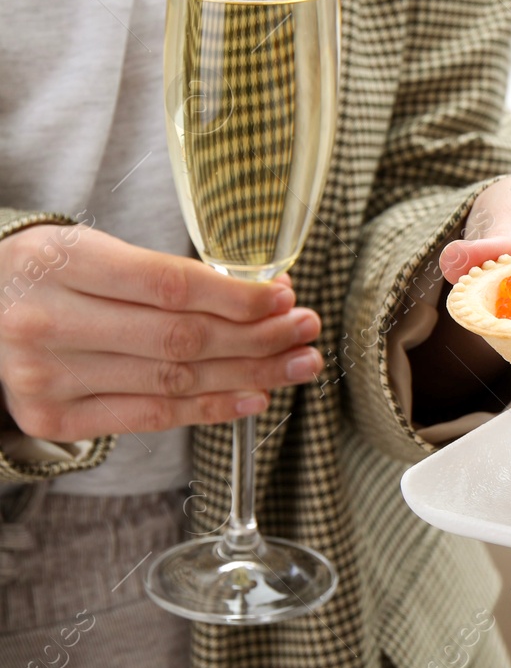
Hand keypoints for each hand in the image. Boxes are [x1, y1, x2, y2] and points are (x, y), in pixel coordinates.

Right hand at [0, 224, 323, 440]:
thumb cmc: (52, 276)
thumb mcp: (93, 250)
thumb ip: (167, 274)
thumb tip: (265, 295)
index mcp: (61, 263)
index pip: (168, 286)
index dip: (235, 297)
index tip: (285, 297)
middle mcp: (47, 322)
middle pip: (179, 339)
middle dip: (257, 337)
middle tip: (306, 331)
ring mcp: (47, 376)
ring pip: (172, 381)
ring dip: (249, 375)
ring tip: (297, 364)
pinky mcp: (52, 417)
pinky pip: (150, 416)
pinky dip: (211, 409)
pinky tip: (255, 397)